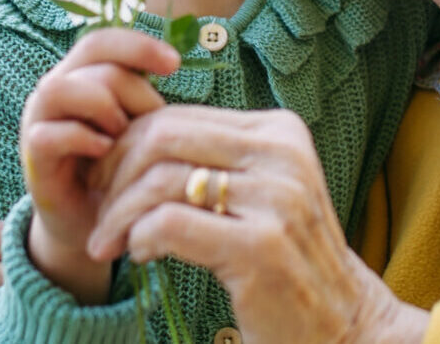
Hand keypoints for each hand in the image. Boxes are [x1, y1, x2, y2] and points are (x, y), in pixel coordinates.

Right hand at [19, 28, 178, 302]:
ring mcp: (38, 124)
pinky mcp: (33, 160)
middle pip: (92, 63)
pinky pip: (48, 135)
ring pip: (60, 89)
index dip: (138, 45)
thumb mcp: (140, 129)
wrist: (96, 229)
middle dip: (133, 90)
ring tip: (123, 134)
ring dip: (101, 108)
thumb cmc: (123, 171)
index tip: (175, 65)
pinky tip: (106, 153)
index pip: (103, 41)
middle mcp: (55, 92)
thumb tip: (174, 64)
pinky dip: (82, 140)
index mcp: (80, 77)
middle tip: (152, 122)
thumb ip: (144, 98)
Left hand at [87, 106, 429, 343]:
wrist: (342, 324)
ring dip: (118, 214)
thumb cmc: (285, 260)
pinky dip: (139, 238)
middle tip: (97, 211)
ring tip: (108, 243)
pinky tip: (138, 255)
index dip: (127, 147)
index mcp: (279, 131)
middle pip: (164, 137)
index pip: (179, 117)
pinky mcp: (262, 246)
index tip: (105, 182)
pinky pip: (170, 223)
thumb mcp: (258, 194)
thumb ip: (211, 161)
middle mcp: (282, 153)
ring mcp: (277, 198)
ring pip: (161, 179)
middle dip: (114, 174)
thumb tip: (130, 139)